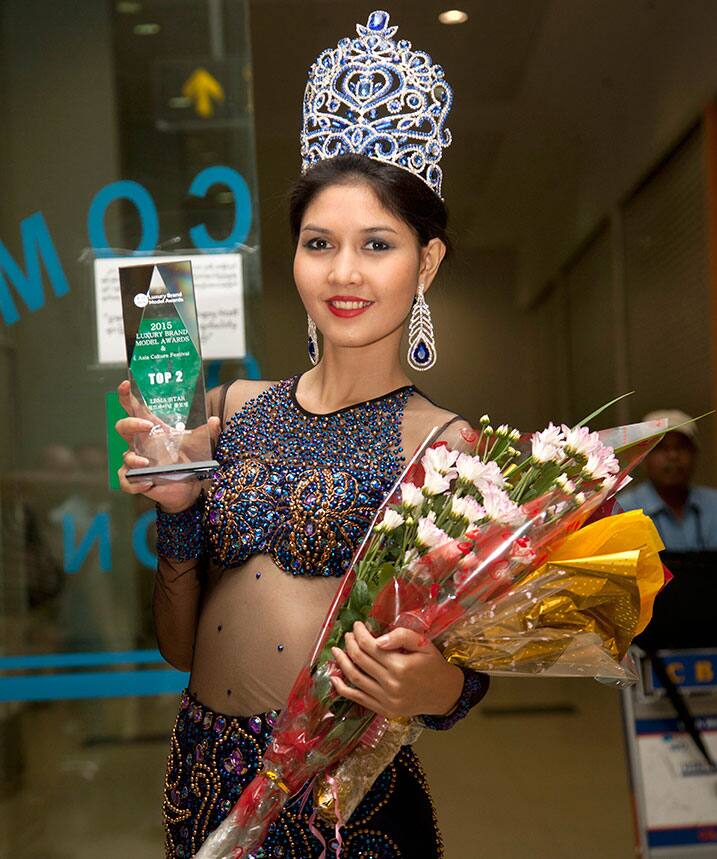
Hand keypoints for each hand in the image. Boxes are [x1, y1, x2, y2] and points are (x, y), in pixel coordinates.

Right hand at [115, 380, 220, 511]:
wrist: (191, 485)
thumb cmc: (192, 458)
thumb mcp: (202, 443)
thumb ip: (210, 431)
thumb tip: (215, 420)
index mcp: (153, 428)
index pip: (135, 408)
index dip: (126, 395)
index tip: (126, 383)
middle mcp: (141, 443)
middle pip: (123, 426)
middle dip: (131, 423)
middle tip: (146, 425)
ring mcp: (137, 461)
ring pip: (124, 456)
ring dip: (133, 458)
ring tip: (146, 463)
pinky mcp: (137, 480)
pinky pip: (126, 481)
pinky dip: (134, 483)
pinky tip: (149, 482)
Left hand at [330, 621, 463, 718]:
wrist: (444, 694)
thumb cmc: (433, 665)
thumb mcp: (424, 644)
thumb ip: (402, 636)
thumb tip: (378, 639)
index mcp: (401, 666)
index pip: (370, 646)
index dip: (360, 633)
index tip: (357, 625)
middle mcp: (391, 684)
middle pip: (360, 660)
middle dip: (350, 644)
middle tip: (347, 635)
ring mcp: (386, 699)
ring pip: (355, 678)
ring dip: (342, 663)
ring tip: (336, 651)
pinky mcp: (384, 710)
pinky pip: (358, 699)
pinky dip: (343, 688)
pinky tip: (334, 678)